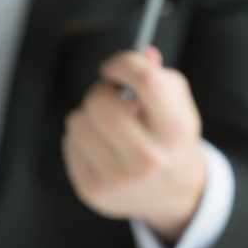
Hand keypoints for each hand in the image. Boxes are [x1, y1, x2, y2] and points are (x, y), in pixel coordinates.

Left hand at [62, 48, 205, 241]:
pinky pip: (70, 143)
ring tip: (107, 126)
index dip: (123, 64)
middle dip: (101, 92)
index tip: (114, 67)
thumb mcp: (178, 107)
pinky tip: (101, 146)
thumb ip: (160, 77)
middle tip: (110, 97)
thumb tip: (144, 54)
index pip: (146, 80)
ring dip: (88, 115)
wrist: (173, 194)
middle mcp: (148, 160)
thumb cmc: (170, 139)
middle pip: (100, 102)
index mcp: (175, 132)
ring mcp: (118, 179)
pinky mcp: (93, 191)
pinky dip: (81, 137)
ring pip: (77, 121)